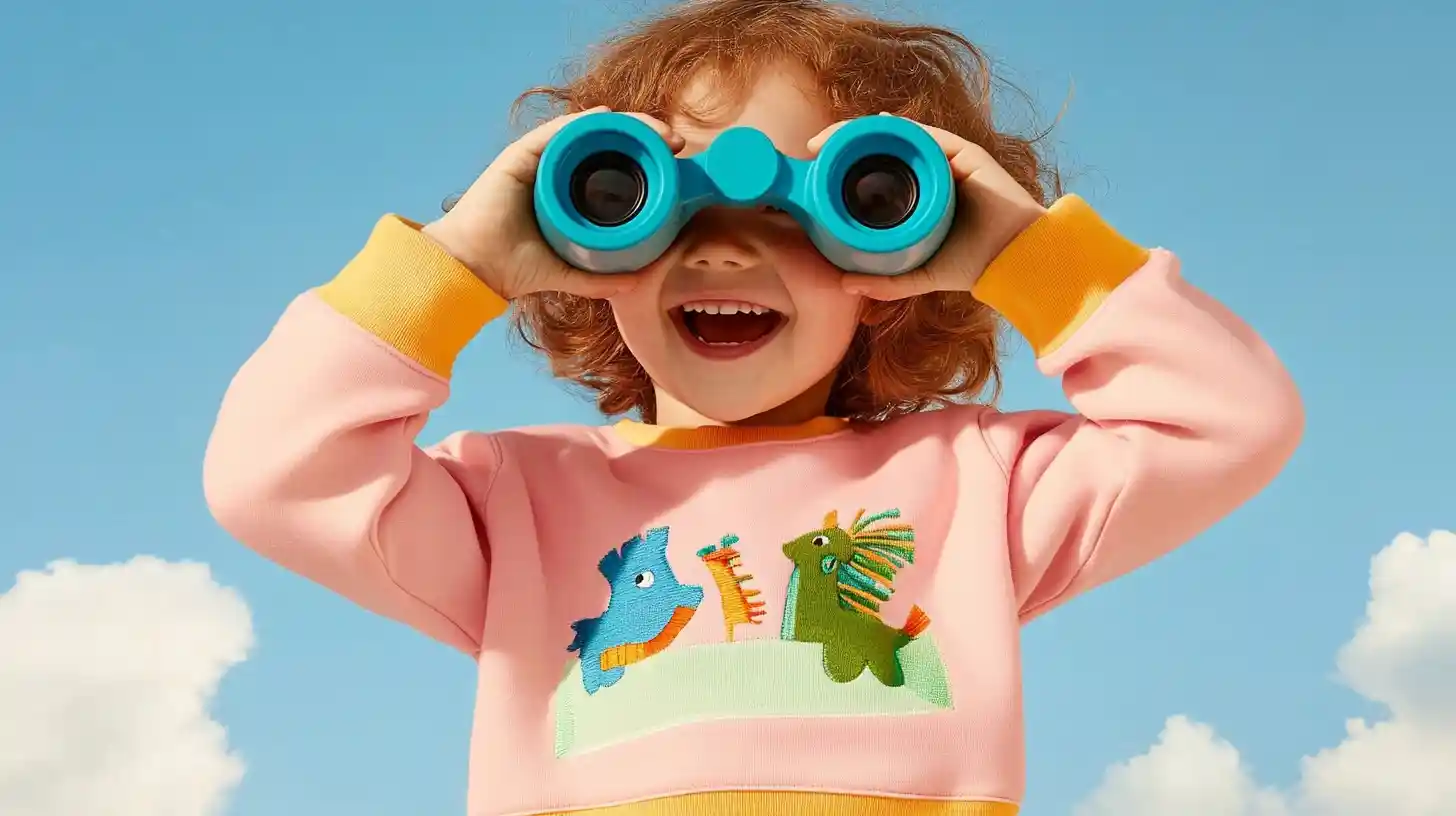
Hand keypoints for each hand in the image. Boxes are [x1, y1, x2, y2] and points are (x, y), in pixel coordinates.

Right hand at [422, 107, 684, 299]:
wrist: (474, 270)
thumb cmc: (511, 269)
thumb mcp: (568, 274)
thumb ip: (599, 279)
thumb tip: (636, 281)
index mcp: (568, 192)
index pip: (611, 164)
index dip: (644, 156)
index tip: (676, 159)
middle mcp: (555, 171)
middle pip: (604, 143)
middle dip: (643, 135)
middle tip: (676, 141)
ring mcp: (537, 161)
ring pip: (585, 132)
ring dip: (622, 125)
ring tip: (654, 128)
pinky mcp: (518, 156)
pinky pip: (553, 134)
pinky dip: (580, 124)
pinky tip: (604, 118)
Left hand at [806, 114, 1047, 299]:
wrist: (1018, 262)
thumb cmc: (975, 267)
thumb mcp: (921, 276)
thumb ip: (887, 282)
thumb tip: (844, 285)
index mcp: (921, 196)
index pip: (879, 170)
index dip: (847, 163)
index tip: (815, 165)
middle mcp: (933, 173)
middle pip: (885, 148)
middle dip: (849, 141)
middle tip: (815, 147)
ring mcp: (949, 161)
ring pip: (902, 136)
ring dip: (867, 130)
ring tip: (835, 136)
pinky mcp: (967, 154)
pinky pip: (930, 136)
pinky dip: (903, 129)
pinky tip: (877, 126)